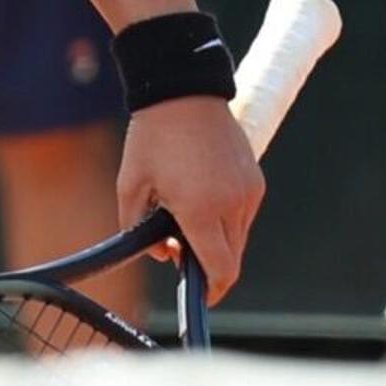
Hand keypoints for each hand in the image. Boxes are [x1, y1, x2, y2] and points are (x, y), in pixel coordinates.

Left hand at [115, 95, 265, 293]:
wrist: (182, 88)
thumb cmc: (151, 138)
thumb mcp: (130, 186)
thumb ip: (139, 231)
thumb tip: (164, 254)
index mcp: (201, 209)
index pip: (221, 270)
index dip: (211, 291)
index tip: (198, 296)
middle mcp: (232, 204)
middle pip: (231, 259)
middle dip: (208, 265)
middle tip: (178, 247)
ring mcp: (249, 191)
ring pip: (239, 239)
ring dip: (217, 241)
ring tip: (186, 216)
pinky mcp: (256, 179)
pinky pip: (244, 215)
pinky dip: (227, 219)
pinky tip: (202, 197)